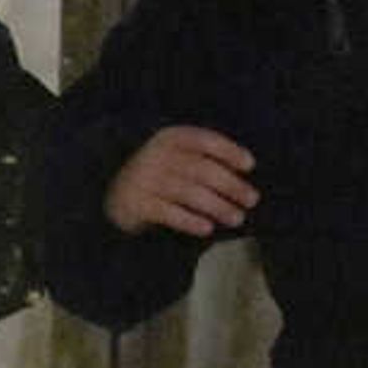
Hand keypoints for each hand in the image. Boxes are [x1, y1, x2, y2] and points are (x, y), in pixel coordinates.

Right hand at [103, 126, 257, 236]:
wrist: (116, 196)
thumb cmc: (160, 176)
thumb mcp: (179, 158)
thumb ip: (205, 160)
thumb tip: (244, 173)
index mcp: (170, 138)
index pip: (204, 140)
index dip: (229, 151)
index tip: (250, 165)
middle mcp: (156, 155)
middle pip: (201, 169)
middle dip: (230, 185)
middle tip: (251, 200)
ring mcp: (144, 179)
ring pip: (189, 192)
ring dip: (217, 206)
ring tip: (236, 218)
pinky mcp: (136, 204)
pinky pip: (169, 213)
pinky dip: (190, 221)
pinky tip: (207, 228)